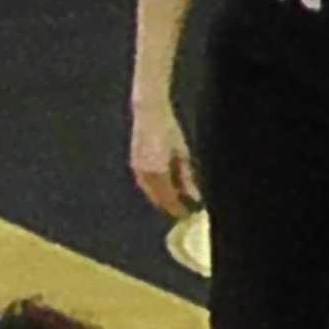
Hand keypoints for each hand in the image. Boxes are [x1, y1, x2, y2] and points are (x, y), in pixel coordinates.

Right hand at [127, 95, 199, 218]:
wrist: (148, 113)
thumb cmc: (169, 130)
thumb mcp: (183, 153)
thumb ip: (187, 177)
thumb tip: (194, 196)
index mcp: (158, 173)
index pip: (168, 199)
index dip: (178, 209)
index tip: (188, 214)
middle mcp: (144, 175)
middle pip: (157, 198)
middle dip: (169, 205)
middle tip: (183, 209)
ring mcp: (137, 169)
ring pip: (150, 192)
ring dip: (161, 197)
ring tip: (176, 198)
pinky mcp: (134, 164)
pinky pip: (144, 183)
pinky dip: (154, 188)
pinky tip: (164, 185)